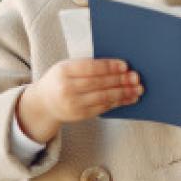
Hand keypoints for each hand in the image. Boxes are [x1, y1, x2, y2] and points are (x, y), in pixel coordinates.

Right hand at [16, 58, 141, 142]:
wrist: (43, 103)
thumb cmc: (59, 80)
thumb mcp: (66, 67)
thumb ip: (86, 66)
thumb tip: (117, 66)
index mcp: (64, 71)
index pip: (90, 68)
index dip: (109, 67)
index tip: (125, 65)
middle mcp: (67, 88)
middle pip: (99, 83)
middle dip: (120, 80)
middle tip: (136, 77)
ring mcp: (73, 103)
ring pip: (103, 97)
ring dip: (123, 93)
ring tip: (137, 89)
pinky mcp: (80, 115)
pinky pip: (102, 107)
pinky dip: (117, 102)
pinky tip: (128, 98)